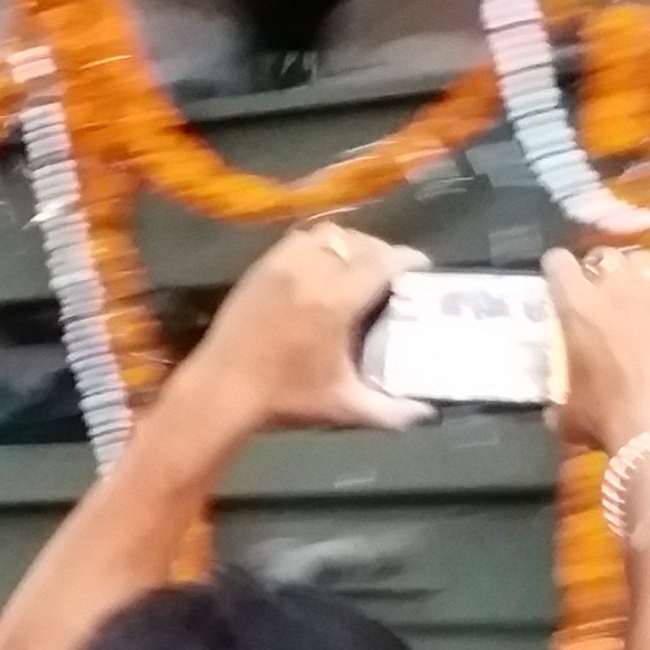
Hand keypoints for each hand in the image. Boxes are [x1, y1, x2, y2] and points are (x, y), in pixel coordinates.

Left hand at [176, 223, 430, 434]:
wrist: (221, 390)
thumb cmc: (285, 399)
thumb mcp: (344, 407)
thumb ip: (392, 411)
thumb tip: (427, 413)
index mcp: (338, 299)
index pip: (385, 261)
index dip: (409, 260)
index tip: (421, 269)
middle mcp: (312, 270)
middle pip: (361, 242)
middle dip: (382, 252)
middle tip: (392, 272)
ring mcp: (282, 263)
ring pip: (329, 235)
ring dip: (350, 244)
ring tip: (358, 265)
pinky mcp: (261, 266)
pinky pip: (299, 240)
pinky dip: (320, 245)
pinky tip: (323, 266)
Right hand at [542, 244, 649, 458]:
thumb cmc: (606, 417)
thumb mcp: (568, 409)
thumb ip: (561, 397)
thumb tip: (558, 410)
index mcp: (577, 305)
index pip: (558, 263)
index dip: (557, 272)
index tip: (559, 286)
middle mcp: (617, 288)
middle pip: (605, 256)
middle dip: (600, 271)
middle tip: (600, 295)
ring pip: (645, 264)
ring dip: (637, 277)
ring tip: (637, 299)